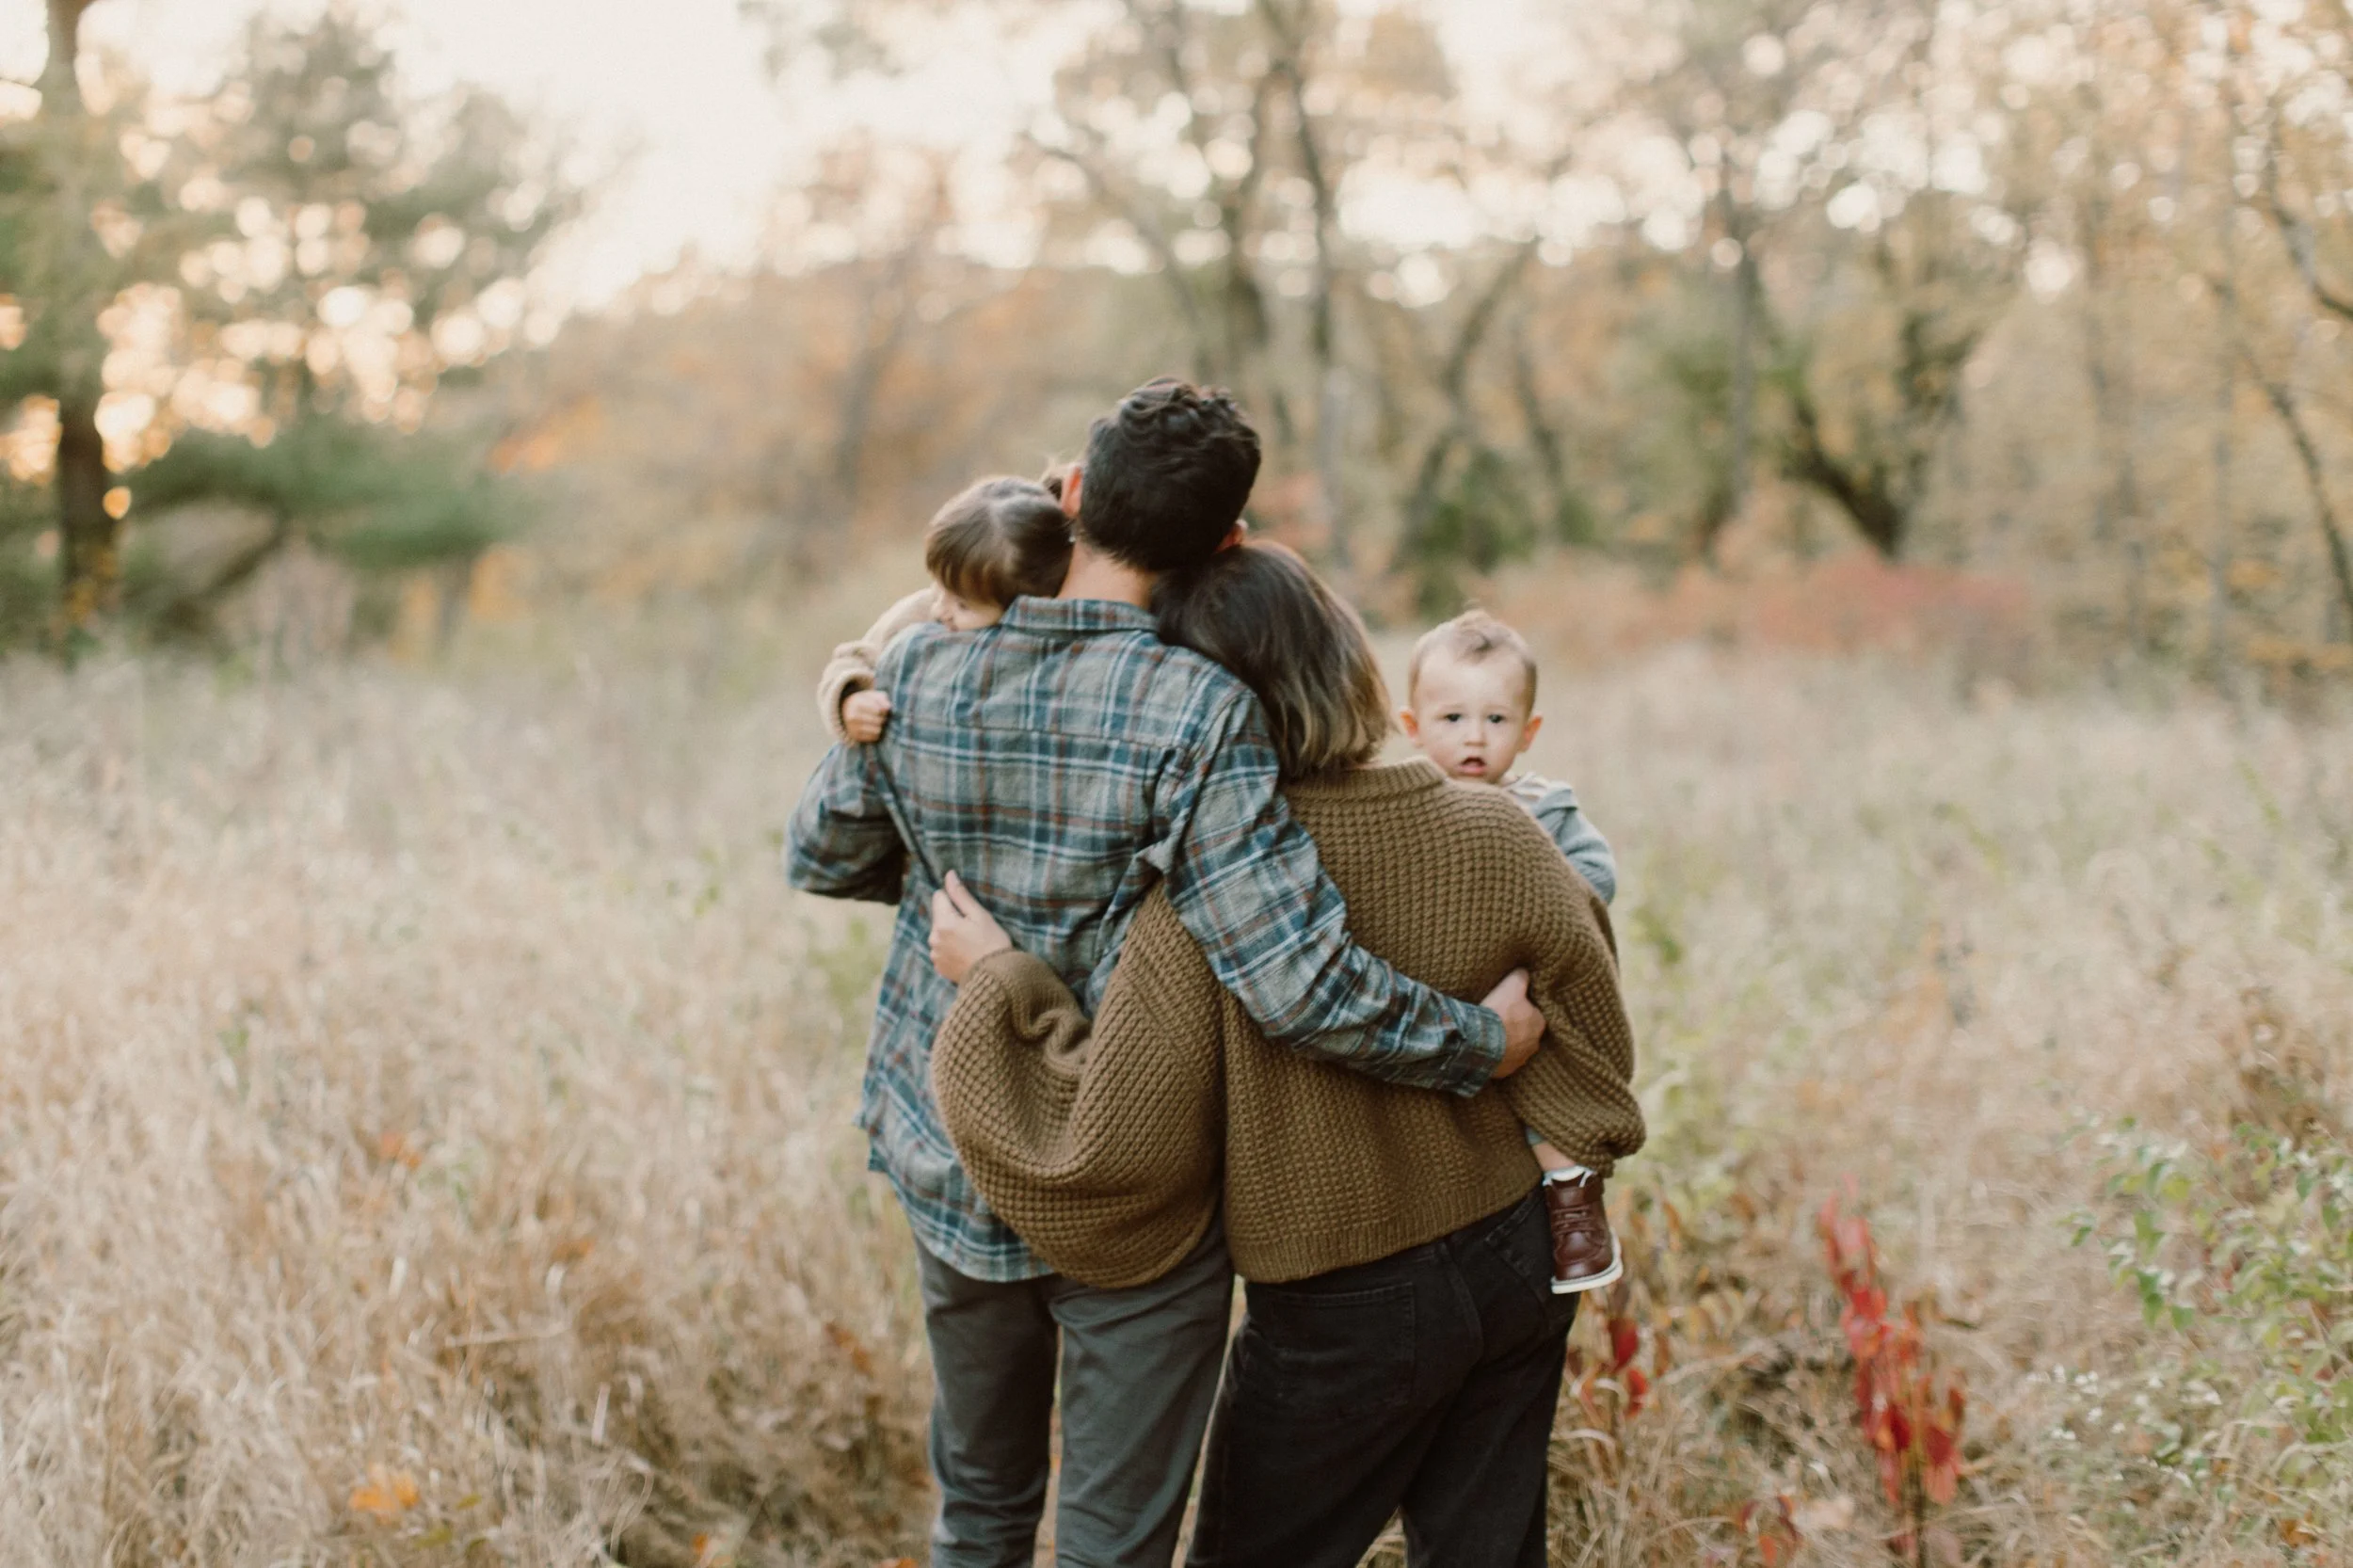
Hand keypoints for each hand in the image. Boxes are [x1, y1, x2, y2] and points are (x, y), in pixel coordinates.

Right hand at [842, 689, 892, 742]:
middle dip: (883, 718)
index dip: (884, 710)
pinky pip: (874, 737)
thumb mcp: (872, 696)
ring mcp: (853, 727)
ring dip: (880, 726)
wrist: (847, 710)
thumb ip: (881, 699)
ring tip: (877, 722)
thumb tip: (888, 707)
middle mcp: (853, 716)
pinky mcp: (855, 736)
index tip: (882, 709)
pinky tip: (873, 728)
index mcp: (857, 704)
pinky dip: (876, 733)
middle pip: (879, 721)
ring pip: (877, 730)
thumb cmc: (864, 702)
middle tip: (880, 716)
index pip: (878, 710)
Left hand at [929, 870, 1012, 984]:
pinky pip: (941, 950)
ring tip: (970, 943)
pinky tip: (965, 954)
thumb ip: (960, 895)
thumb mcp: (979, 915)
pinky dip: (950, 950)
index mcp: (943, 922)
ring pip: (939, 934)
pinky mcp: (939, 967)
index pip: (938, 897)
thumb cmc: (992, 943)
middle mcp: (933, 938)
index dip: (953, 899)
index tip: (967, 909)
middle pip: (938, 917)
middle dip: (952, 918)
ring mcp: (935, 954)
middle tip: (973, 928)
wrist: (995, 978)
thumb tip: (949, 875)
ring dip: (949, 935)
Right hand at [1480, 968, 1542, 1078]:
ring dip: (1506, 1043)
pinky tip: (1486, 1048)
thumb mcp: (1511, 985)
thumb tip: (1525, 971)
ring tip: (1491, 1035)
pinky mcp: (1505, 1071)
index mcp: (1539, 1023)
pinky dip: (1497, 1056)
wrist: (1482, 1042)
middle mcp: (1534, 1044)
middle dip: (1516, 1028)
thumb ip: (1521, 977)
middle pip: (1526, 1033)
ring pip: (1515, 1048)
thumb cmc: (1499, 1012)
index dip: (1523, 1009)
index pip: (1535, 1014)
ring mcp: (1520, 1060)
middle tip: (1500, 1020)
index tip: (1511, 1006)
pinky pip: (1502, 1061)